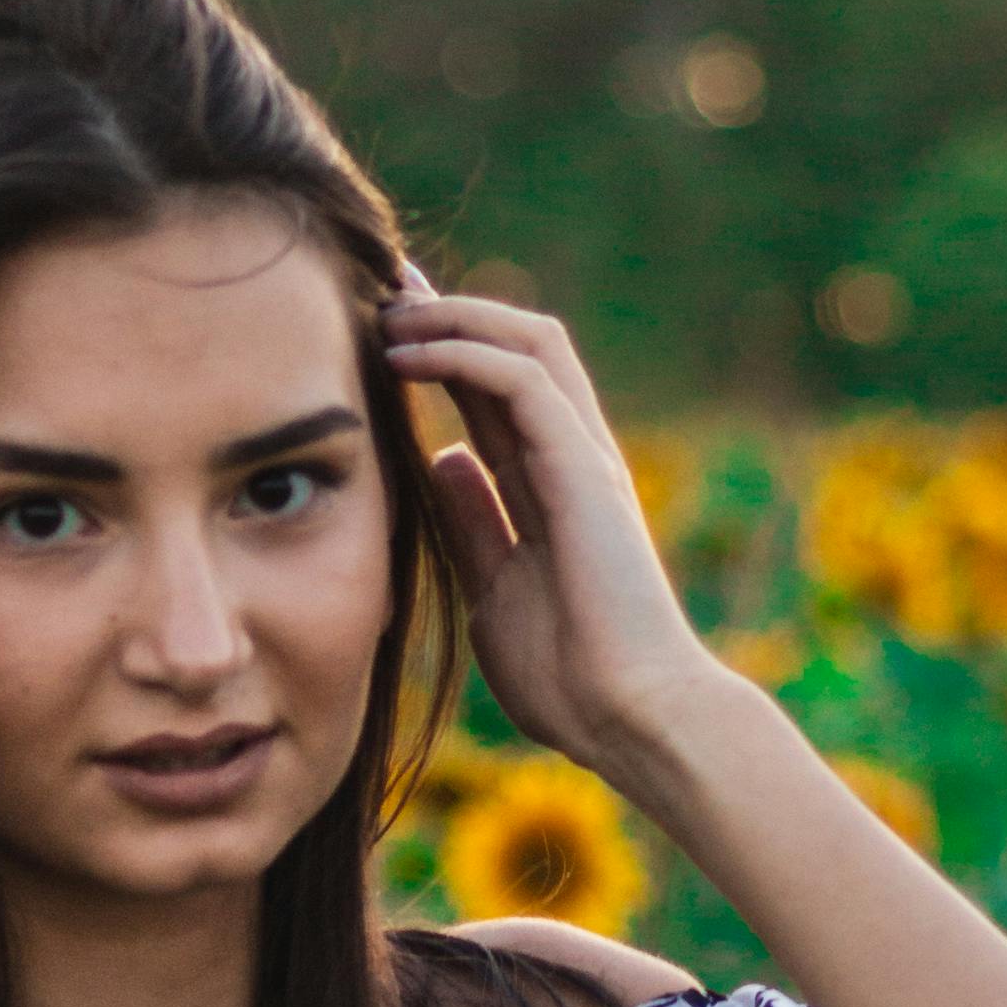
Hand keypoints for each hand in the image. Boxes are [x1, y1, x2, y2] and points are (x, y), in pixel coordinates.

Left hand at [379, 275, 709, 780]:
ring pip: (530, 343)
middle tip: (380, 286)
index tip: (376, 325)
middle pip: (515, 347)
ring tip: (389, 310)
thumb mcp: (493, 587)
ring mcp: (584, 459)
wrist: (630, 719)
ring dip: (456, 317)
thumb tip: (440, 459)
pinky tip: (410, 352)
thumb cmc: (571, 677)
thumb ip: (472, 523)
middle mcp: (572, 458)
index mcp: (550, 486)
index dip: (440, 349)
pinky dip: (466, 354)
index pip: (493, 391)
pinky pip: (526, 383)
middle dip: (448, 309)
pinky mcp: (586, 470)